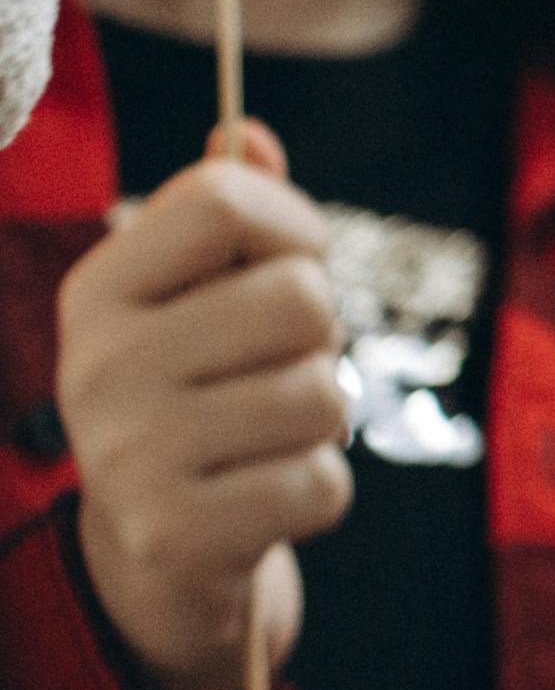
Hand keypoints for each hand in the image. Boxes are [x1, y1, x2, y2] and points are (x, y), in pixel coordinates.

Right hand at [57, 126, 345, 689]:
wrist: (155, 555)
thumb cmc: (202, 395)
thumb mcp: (203, 299)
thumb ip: (228, 214)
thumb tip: (245, 133)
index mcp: (99, 290)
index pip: (227, 201)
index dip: (295, 227)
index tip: (288, 264)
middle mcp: (96, 364)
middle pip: (300, 299)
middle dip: (318, 339)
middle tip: (270, 373)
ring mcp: (127, 454)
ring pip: (323, 396)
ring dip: (320, 422)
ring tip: (260, 439)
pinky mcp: (175, 534)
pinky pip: (323, 484)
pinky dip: (316, 493)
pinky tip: (259, 499)